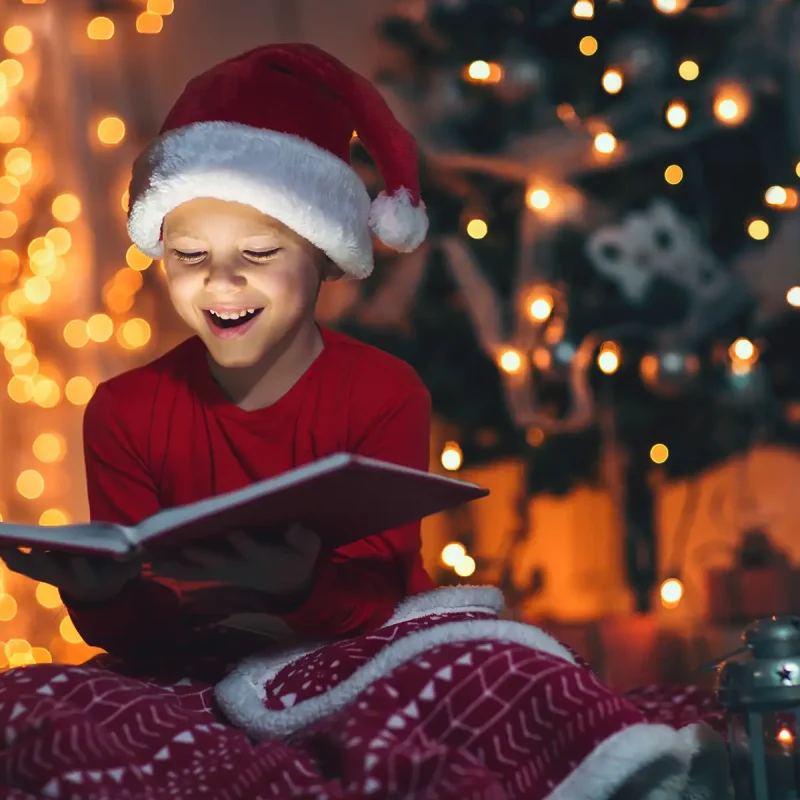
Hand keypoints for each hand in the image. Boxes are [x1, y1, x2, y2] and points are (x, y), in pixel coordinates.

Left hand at [0, 549, 140, 604]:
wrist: (100, 586)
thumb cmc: (118, 568)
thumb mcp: (129, 568)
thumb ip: (133, 561)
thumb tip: (141, 550)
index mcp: (91, 581)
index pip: (83, 575)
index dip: (80, 568)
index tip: (77, 556)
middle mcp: (66, 580)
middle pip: (48, 572)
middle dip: (40, 560)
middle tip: (33, 546)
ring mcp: (50, 575)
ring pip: (28, 568)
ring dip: (14, 555)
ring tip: (4, 539)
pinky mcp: (39, 570)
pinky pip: (20, 563)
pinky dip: (9, 552)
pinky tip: (3, 537)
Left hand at [151, 525, 320, 597]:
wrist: (288, 583)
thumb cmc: (298, 557)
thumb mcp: (308, 547)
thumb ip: (303, 539)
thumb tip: (296, 528)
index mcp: (263, 557)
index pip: (252, 549)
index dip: (243, 544)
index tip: (234, 534)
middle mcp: (239, 566)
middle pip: (218, 561)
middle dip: (202, 555)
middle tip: (184, 549)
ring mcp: (225, 569)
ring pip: (197, 567)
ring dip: (175, 563)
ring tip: (152, 558)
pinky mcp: (215, 571)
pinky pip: (188, 570)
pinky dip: (169, 566)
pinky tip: (146, 563)